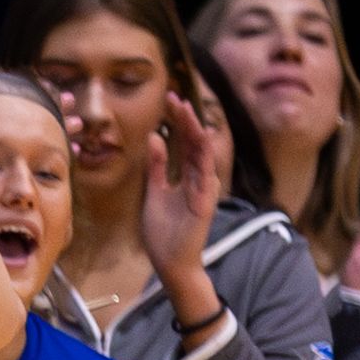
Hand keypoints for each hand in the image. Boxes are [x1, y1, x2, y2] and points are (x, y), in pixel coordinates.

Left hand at [140, 104, 232, 306]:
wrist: (171, 263)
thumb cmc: (164, 232)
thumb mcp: (154, 192)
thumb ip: (156, 167)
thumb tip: (155, 137)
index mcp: (187, 177)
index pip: (184, 143)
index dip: (178, 121)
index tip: (169, 100)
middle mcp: (199, 180)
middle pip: (193, 143)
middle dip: (185, 119)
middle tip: (175, 97)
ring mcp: (204, 190)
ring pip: (200, 153)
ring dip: (193, 130)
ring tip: (184, 110)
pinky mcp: (204, 202)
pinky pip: (205, 173)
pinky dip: (201, 154)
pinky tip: (198, 136)